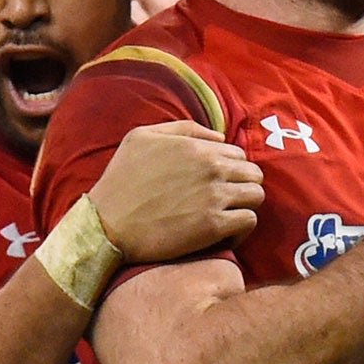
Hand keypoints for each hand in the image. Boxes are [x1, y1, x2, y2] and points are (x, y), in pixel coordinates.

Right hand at [90, 120, 263, 262]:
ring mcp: (214, 197)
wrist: (106, 224)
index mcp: (197, 147)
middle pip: (254, 174)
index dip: (231, 169)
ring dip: (245, 206)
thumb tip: (218, 136)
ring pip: (256, 196)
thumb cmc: (120, 180)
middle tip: (226, 201)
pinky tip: (226, 234)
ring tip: (227, 217)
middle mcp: (211, 168)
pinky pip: (248, 222)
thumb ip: (183, 129)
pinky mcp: (213, 227)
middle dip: (243, 186)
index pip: (238, 153)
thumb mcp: (142, 137)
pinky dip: (242, 229)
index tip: (218, 184)